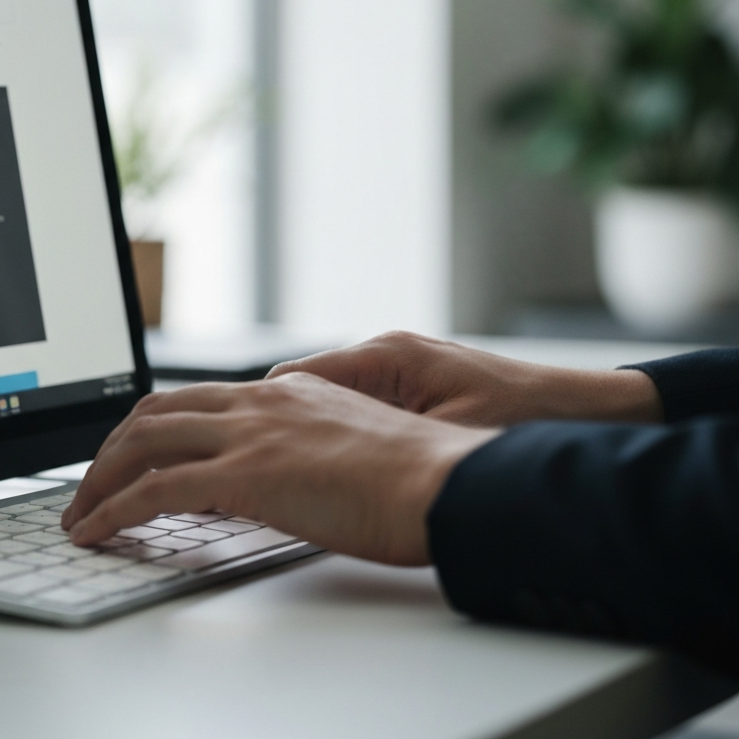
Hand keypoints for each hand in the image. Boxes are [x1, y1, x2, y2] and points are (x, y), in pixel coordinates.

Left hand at [62, 372, 495, 563]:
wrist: (446, 482)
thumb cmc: (417, 478)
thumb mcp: (351, 451)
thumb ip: (305, 454)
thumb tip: (274, 481)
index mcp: (288, 394)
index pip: (197, 401)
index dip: (152, 429)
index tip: (129, 457)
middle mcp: (263, 402)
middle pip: (158, 411)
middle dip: (112, 449)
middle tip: (90, 484)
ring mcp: (252, 433)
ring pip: (145, 442)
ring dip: (100, 478)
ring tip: (79, 513)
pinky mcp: (248, 474)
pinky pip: (155, 490)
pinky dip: (113, 510)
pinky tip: (94, 533)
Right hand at [267, 331, 662, 427]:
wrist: (586, 410)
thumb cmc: (526, 417)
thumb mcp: (450, 436)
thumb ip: (386, 441)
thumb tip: (327, 458)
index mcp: (389, 356)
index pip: (297, 376)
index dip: (261, 411)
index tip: (234, 441)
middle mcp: (388, 354)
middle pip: (302, 384)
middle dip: (272, 418)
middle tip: (245, 458)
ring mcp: (401, 369)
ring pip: (325, 396)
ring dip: (302, 425)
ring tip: (279, 465)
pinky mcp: (416, 387)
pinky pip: (355, 404)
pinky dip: (333, 429)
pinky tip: (329, 463)